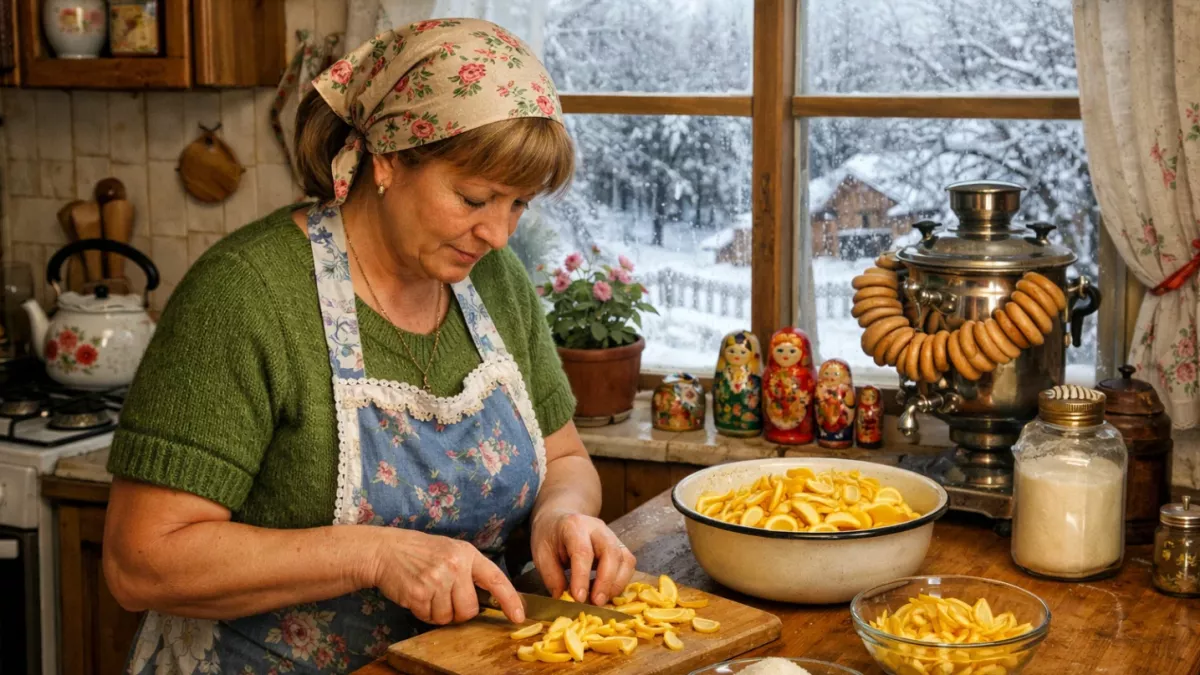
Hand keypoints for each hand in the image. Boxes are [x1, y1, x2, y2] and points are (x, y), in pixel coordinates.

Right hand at [369, 528, 524, 624]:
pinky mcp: (419, 593)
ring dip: (438, 612)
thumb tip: (491, 600)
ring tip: (428, 593)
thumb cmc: (421, 552)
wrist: (387, 549)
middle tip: (445, 598)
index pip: (496, 579)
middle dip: (459, 611)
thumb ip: (470, 571)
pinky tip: (417, 596)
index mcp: (467, 553)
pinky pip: (429, 617)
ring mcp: (437, 579)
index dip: (510, 599)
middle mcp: (455, 565)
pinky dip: (423, 613)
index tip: (518, 615)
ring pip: (448, 617)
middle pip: (469, 609)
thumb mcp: (451, 551)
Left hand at [530, 510, 635, 605]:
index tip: (579, 598)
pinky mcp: (619, 546)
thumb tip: (564, 600)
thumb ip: (552, 577)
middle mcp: (597, 528)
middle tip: (596, 602)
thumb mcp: (541, 555)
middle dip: (606, 582)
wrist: (559, 520)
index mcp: (574, 526)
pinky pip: (628, 564)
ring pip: (625, 559)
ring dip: (616, 584)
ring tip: (600, 600)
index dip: (582, 577)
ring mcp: (612, 536)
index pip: (583, 552)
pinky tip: (606, 592)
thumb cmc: (550, 538)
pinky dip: (620, 582)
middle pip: (611, 552)